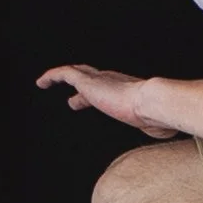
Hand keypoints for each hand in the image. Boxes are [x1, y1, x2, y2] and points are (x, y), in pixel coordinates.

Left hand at [36, 63, 180, 136]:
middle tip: (72, 98)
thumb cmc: (156, 116)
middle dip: (80, 85)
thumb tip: (161, 130)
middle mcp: (112, 80)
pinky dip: (52, 75)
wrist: (152, 103)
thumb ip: (153, 126)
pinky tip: (41, 82)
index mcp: (127, 91)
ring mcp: (99, 79)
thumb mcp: (154, 124)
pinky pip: (64, 73)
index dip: (96, 97)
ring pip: (75, 73)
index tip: (87, 103)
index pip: (107, 89)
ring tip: (45, 82)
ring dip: (59, 76)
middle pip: (90, 79)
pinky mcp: (88, 82)